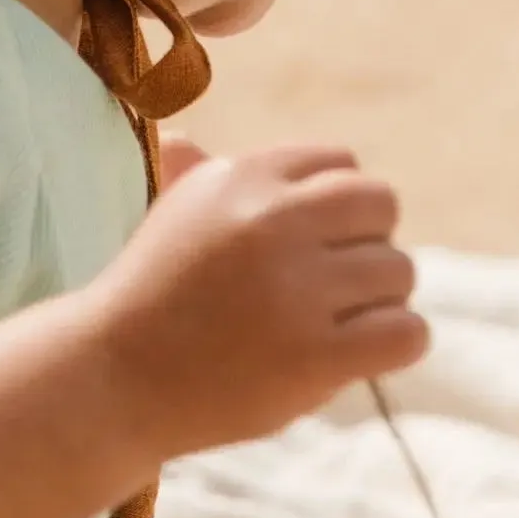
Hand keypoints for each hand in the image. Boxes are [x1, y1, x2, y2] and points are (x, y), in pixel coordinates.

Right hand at [91, 141, 425, 464]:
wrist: (112, 377)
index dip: (337, 207)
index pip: (343, 163)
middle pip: (382, 207)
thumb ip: (196, 174)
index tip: (313, 243)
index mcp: (245, 176)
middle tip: (336, 283)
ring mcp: (297, 289)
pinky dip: (397, 342)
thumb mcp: (170, 214)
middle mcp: (274, 220)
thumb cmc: (148, 296)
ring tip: (337, 324)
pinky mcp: (314, 355)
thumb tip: (186, 141)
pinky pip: (406, 332)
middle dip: (368, 243)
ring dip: (379, 300)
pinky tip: (362, 353)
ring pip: (399, 271)